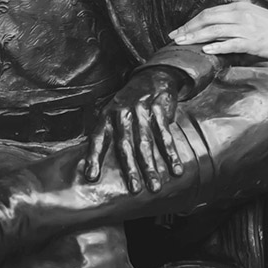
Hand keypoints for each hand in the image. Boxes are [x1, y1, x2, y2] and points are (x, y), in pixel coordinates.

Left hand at [83, 67, 185, 193]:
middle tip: (135, 190)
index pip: (98, 137)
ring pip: (145, 142)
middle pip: (125, 145)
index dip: (94, 157)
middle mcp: (122, 113)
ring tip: (155, 187)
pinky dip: (171, 153)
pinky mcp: (158, 108)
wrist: (152, 77)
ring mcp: (140, 110)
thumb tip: (92, 166)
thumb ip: (106, 135)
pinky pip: (165, 134)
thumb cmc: (129, 104)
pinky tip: (176, 170)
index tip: (91, 177)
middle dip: (130, 169)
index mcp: (107, 116)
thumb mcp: (112, 113)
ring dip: (151, 166)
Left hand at [170, 2, 267, 62]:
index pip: (209, 12)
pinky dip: (217, 46)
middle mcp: (241, 15)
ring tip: (183, 43)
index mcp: (240, 7)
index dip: (192, 21)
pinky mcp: (253, 42)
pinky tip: (205, 49)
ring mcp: (247, 28)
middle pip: (208, 19)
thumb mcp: (254, 16)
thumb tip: (216, 26)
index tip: (180, 30)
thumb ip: (236, 18)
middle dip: (189, 28)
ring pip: (215, 31)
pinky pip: (231, 43)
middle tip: (174, 38)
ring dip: (196, 37)